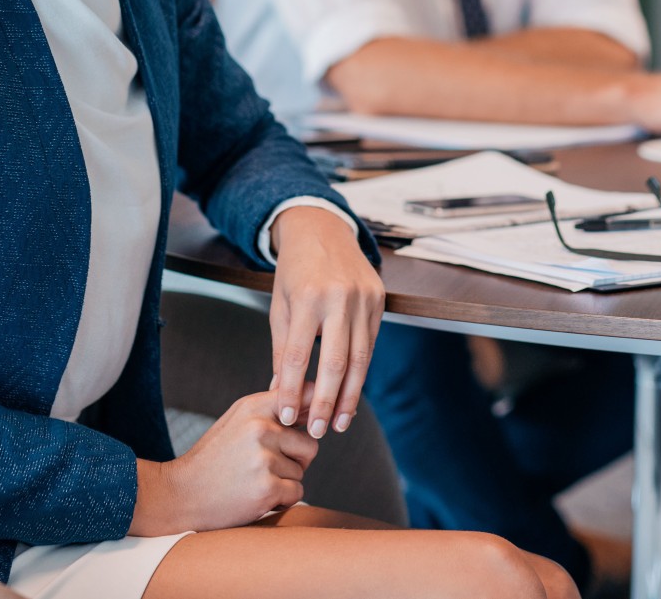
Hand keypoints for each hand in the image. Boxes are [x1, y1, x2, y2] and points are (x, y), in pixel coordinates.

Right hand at [132, 391, 315, 534]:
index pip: (306, 395)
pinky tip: (255, 497)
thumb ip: (271, 411)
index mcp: (254, 407)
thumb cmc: (213, 460)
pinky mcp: (267, 487)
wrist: (179, 495)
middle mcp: (261, 428)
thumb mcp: (237, 422)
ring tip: (252, 481)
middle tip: (264, 468)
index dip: (316, 411)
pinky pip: (297, 494)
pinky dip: (281, 500)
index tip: (314, 424)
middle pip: (310, 445)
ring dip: (283, 482)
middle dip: (295, 461)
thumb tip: (313, 399)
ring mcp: (264, 458)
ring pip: (301, 472)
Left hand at [269, 205, 383, 438]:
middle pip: (335, 361)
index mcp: (306, 296)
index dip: (290, 388)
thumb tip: (281, 391)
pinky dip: (361, 372)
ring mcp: (363, 298)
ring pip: (360, 358)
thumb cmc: (294, 271)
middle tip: (317, 431)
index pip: (297, 354)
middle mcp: (339, 297)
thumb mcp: (280, 304)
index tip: (286, 415)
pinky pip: (370, 344)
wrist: (322, 229)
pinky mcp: (379, 300)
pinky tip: (351, 393)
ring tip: (338, 422)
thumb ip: (282, 348)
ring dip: (349, 395)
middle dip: (325, 401)